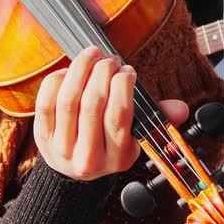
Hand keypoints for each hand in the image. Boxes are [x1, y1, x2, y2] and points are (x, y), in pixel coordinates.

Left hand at [34, 46, 188, 180]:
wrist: (73, 169)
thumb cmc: (108, 142)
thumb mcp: (134, 137)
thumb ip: (155, 119)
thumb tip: (181, 108)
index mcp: (117, 158)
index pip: (119, 116)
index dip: (122, 86)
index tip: (126, 71)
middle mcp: (88, 157)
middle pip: (92, 104)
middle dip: (102, 72)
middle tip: (109, 59)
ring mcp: (62, 148)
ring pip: (68, 100)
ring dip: (80, 70)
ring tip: (91, 55)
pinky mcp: (42, 137)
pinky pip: (46, 102)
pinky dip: (57, 80)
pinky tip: (68, 71)